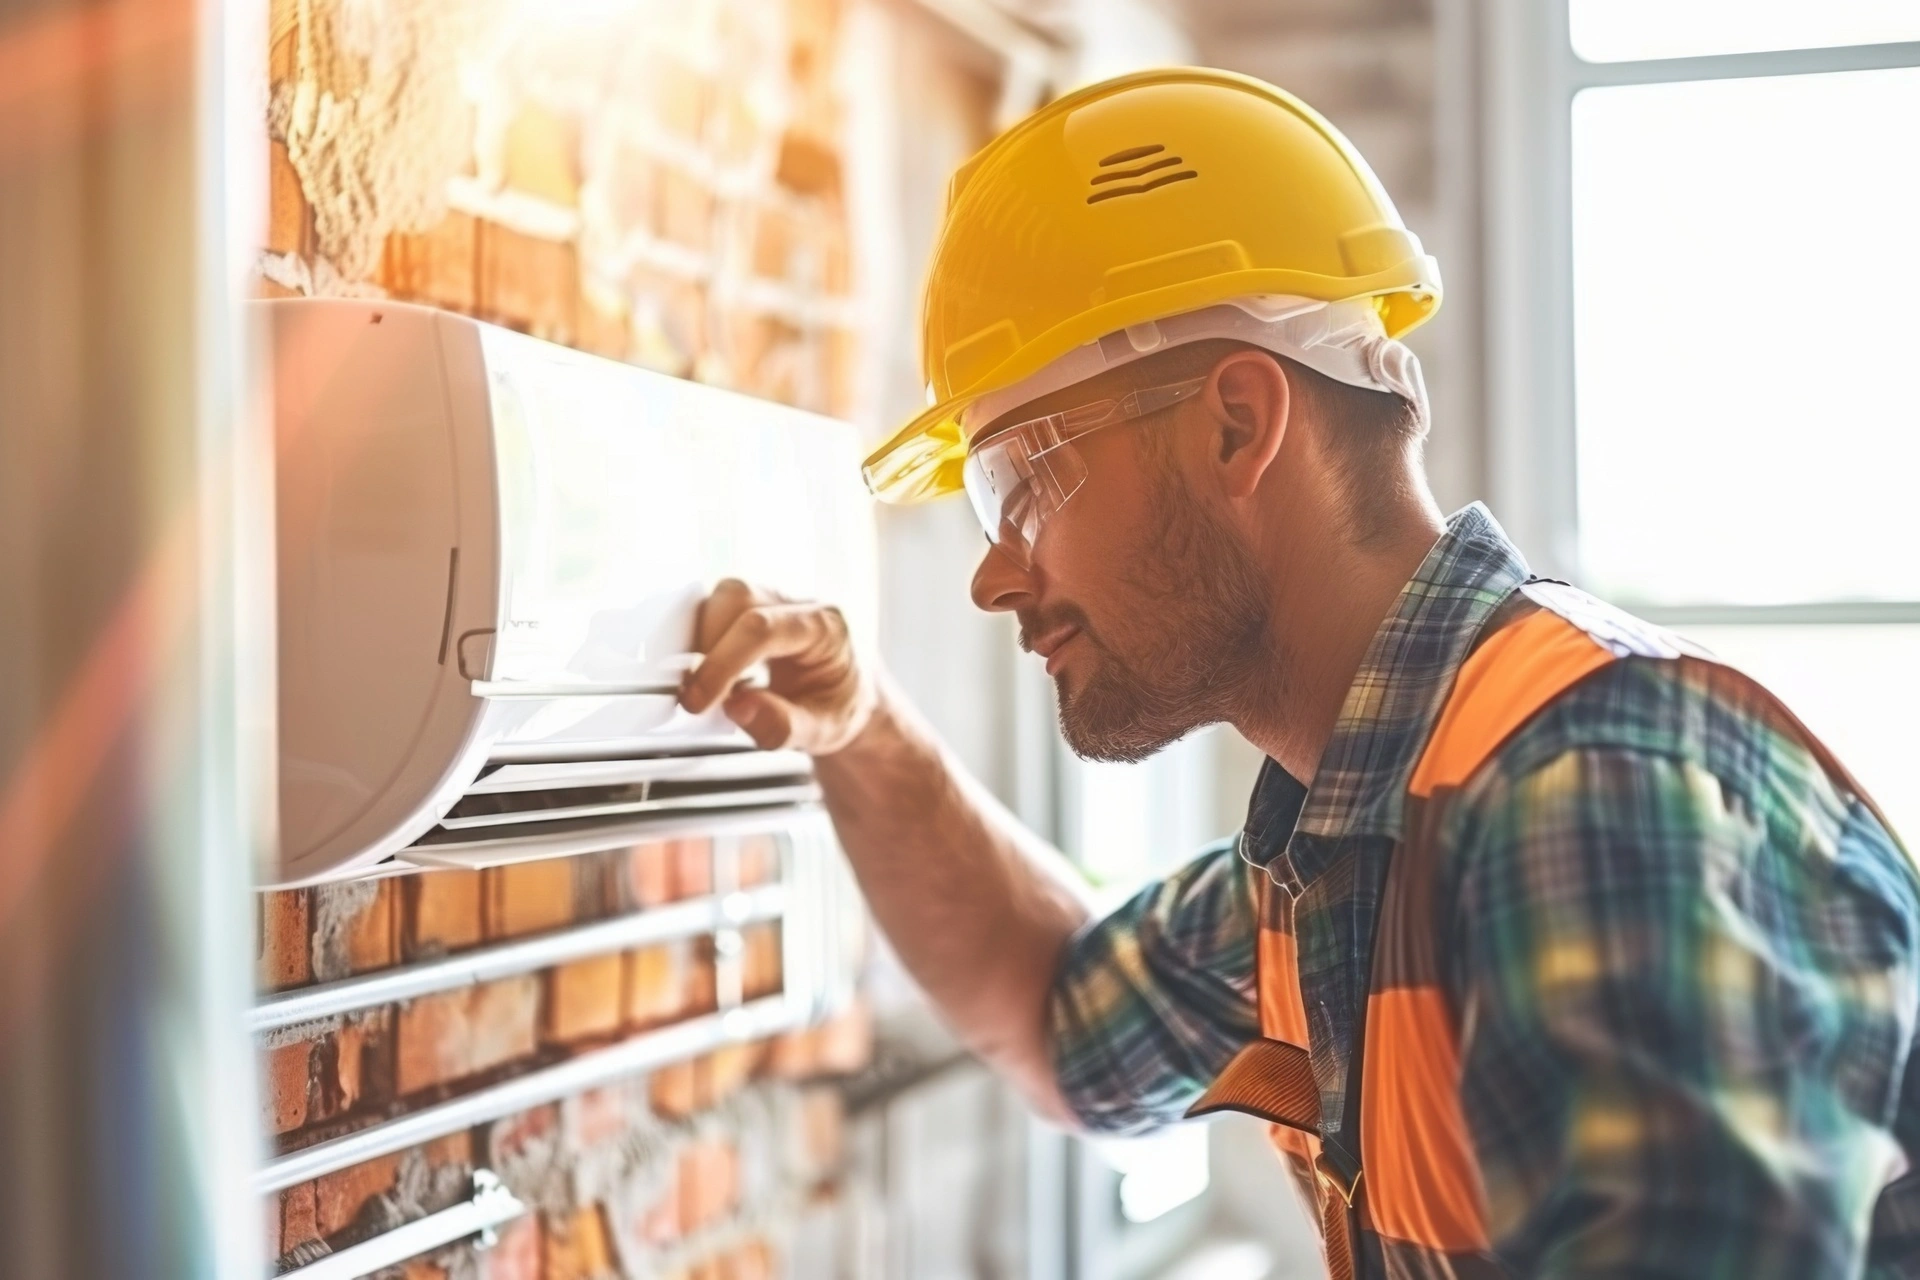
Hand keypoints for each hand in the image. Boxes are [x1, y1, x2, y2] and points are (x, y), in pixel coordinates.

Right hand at [678, 579, 880, 754]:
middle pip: (737, 597)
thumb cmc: (841, 707)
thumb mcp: (823, 731)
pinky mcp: (754, 608)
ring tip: (713, 685)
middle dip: (708, 645)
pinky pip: (719, 608)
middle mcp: (800, 605)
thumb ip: (782, 725)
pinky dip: (706, 640)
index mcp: (825, 627)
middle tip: (701, 693)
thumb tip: (736, 708)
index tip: (699, 699)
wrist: (851, 698)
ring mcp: (775, 601)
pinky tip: (717, 673)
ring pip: (723, 596)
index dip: (722, 663)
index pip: (762, 629)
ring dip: (704, 641)